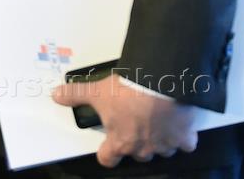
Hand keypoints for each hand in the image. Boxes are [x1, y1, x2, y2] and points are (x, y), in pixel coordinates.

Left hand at [53, 74, 197, 166]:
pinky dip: (184, 136)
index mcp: (119, 142)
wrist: (159, 84)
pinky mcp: (185, 137)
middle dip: (137, 141)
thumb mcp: (96, 92)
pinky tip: (179, 124)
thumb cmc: (127, 92)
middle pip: (138, 153)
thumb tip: (57, 95)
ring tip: (156, 121)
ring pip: (162, 150)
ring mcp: (165, 145)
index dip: (107, 153)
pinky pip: (186, 144)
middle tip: (135, 123)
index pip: (108, 158)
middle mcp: (142, 149)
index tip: (107, 147)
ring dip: (159, 139)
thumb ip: (75, 95)